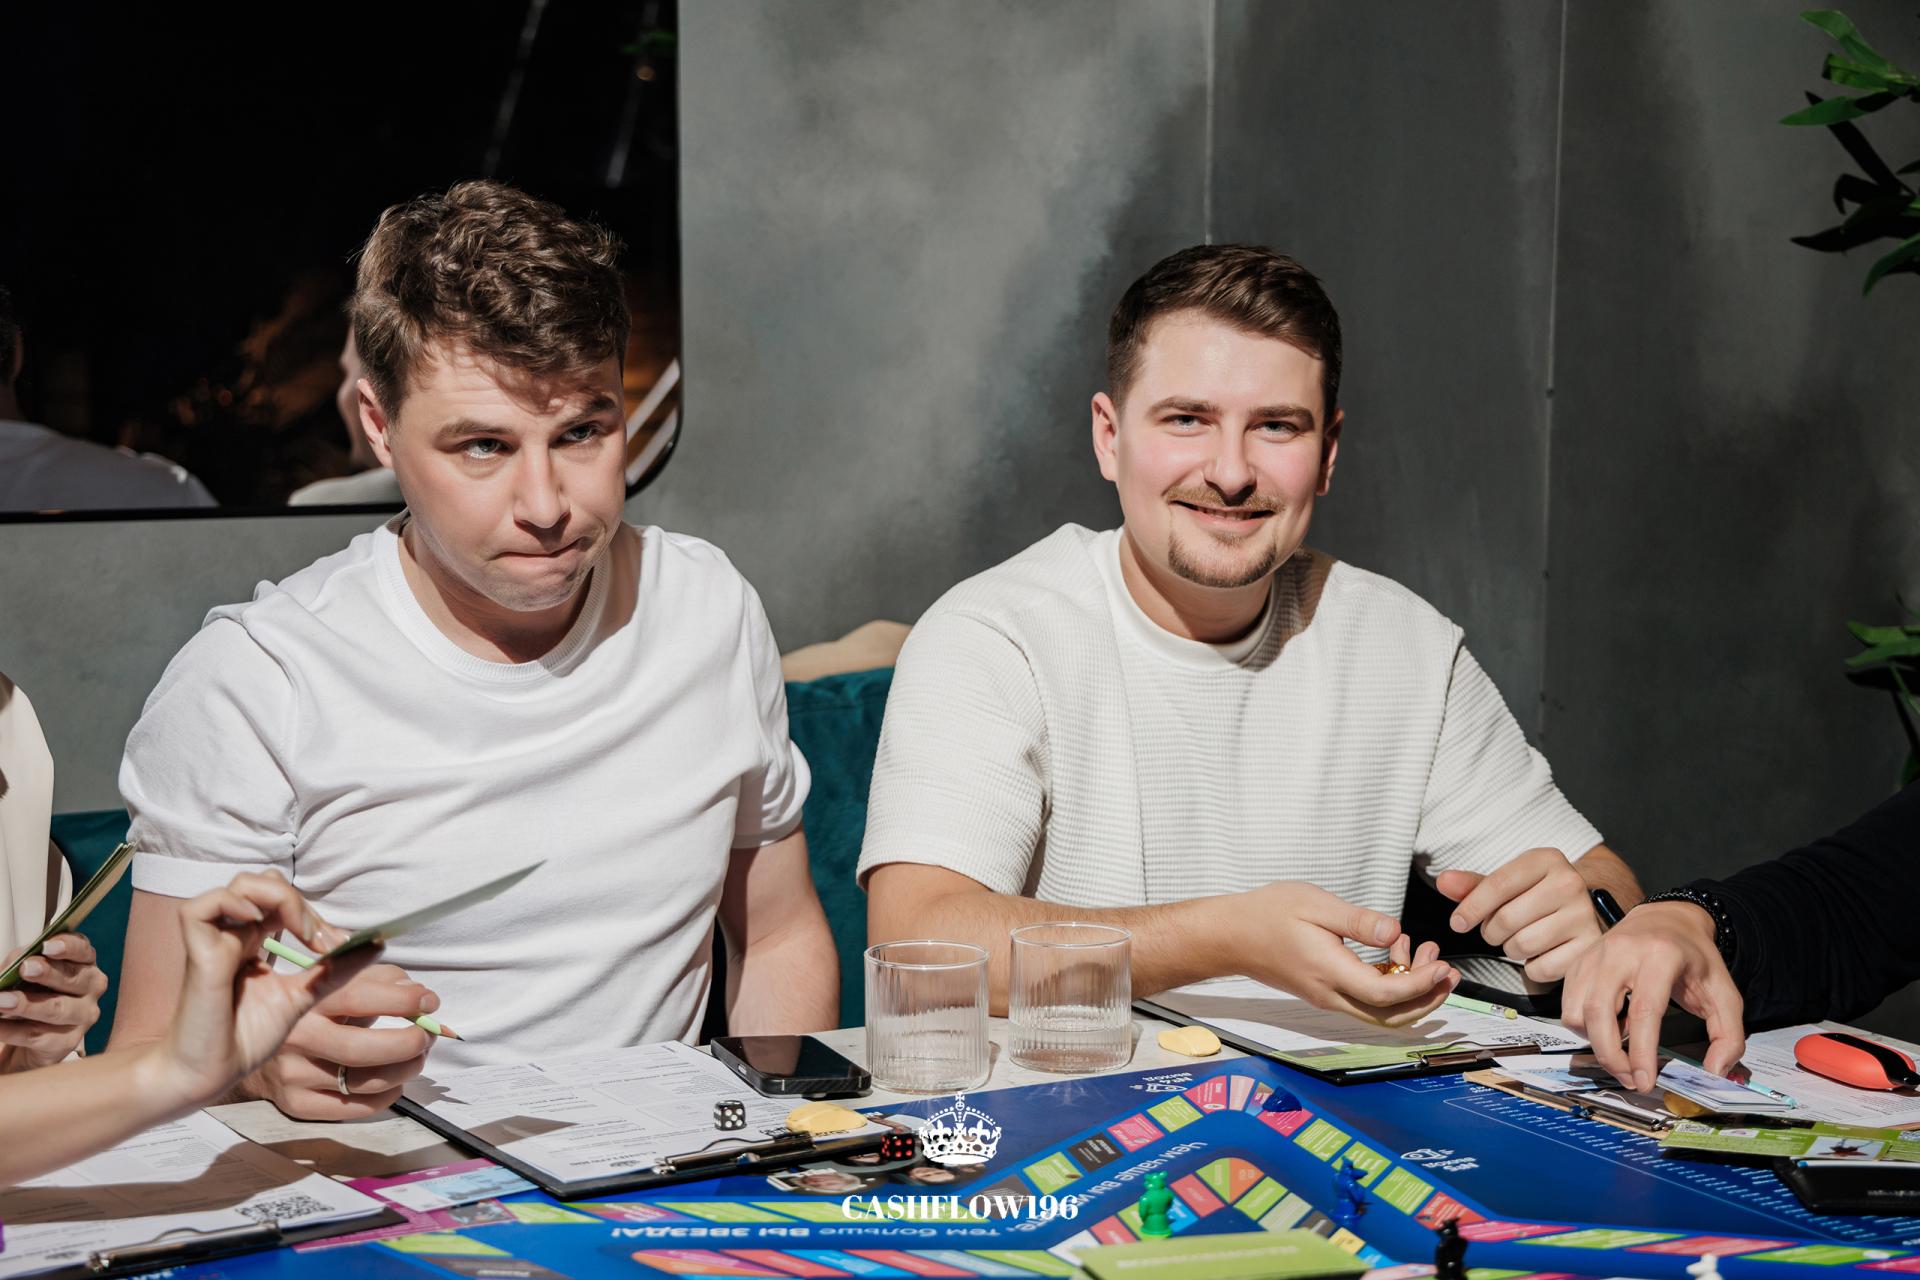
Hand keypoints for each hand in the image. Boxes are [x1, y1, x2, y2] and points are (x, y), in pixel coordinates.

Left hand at [0, 933, 109, 1070]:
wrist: (24, 1031)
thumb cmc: (29, 991)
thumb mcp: (23, 971)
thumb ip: (21, 961)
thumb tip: (16, 962)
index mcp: (84, 962)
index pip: (82, 950)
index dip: (68, 947)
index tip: (47, 946)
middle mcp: (91, 986)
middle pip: (74, 978)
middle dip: (48, 973)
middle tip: (25, 969)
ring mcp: (84, 1015)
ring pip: (57, 1009)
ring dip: (27, 1005)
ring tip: (1, 1002)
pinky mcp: (68, 1041)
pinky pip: (38, 1035)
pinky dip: (12, 1030)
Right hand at [148, 872, 382, 1109]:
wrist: (208, 1074)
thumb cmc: (245, 1038)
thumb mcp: (301, 998)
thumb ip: (333, 972)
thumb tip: (377, 945)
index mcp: (252, 940)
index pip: (284, 901)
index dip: (314, 914)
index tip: (340, 946)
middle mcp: (232, 934)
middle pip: (266, 884)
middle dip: (302, 904)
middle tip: (323, 941)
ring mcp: (213, 940)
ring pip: (242, 885)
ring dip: (281, 899)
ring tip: (302, 933)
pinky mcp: (196, 953)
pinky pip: (200, 907)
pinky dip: (234, 903)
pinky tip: (259, 923)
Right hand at [242, 943, 440, 1119]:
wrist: (253, 1041)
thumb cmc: (311, 1007)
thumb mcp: (337, 980)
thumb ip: (379, 979)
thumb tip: (417, 995)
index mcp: (307, 998)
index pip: (360, 996)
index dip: (402, 1000)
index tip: (428, 1001)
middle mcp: (296, 1037)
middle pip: (364, 1049)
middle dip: (409, 1043)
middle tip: (428, 1035)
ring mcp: (293, 1073)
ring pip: (364, 1081)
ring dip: (405, 1070)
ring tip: (417, 1057)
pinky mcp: (295, 1103)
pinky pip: (352, 1108)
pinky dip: (386, 1096)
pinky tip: (395, 1083)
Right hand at [1237, 882, 1455, 1025]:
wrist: (1231, 935)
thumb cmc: (1267, 914)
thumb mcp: (1314, 904)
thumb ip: (1357, 921)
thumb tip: (1395, 933)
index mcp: (1329, 972)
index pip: (1386, 995)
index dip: (1421, 984)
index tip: (1442, 963)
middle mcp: (1330, 994)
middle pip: (1390, 1018)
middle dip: (1427, 999)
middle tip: (1448, 970)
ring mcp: (1327, 997)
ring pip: (1380, 1013)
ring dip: (1411, 993)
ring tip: (1425, 954)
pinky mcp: (1325, 992)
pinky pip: (1366, 1001)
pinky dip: (1390, 986)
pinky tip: (1394, 955)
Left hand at [1436, 848, 1597, 981]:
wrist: (1586, 908)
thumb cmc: (1537, 894)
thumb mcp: (1508, 883)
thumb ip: (1473, 885)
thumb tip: (1444, 882)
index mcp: (1546, 860)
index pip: (1499, 884)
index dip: (1471, 907)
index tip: (1457, 923)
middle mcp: (1570, 883)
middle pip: (1506, 919)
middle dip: (1491, 931)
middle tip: (1498, 929)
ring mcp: (1583, 916)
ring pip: (1522, 945)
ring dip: (1511, 948)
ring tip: (1521, 937)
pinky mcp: (1589, 947)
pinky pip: (1541, 969)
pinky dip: (1532, 967)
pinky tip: (1540, 952)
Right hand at [1561, 900, 1743, 1090]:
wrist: (1668, 919)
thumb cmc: (1694, 958)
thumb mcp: (1725, 994)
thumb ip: (1729, 1036)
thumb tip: (1715, 1071)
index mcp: (1660, 956)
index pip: (1644, 1010)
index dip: (1641, 1052)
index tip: (1645, 1081)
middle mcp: (1620, 951)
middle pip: (1599, 1014)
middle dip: (1611, 1057)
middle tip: (1630, 1078)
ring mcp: (1594, 955)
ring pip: (1577, 1012)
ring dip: (1595, 1042)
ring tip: (1622, 1047)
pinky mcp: (1578, 962)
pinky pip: (1569, 1005)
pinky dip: (1585, 1027)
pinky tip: (1610, 1027)